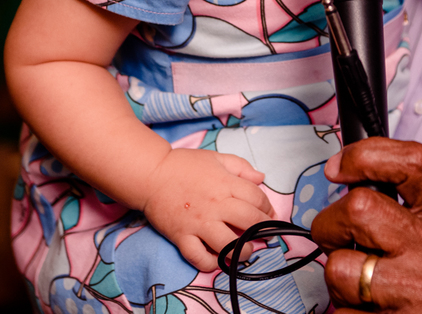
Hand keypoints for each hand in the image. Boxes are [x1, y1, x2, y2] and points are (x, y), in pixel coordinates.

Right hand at [141, 148, 274, 270]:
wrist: (151, 174)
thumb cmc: (184, 165)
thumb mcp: (216, 158)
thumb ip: (241, 166)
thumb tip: (261, 177)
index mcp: (226, 184)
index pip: (257, 198)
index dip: (268, 208)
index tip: (269, 215)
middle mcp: (215, 205)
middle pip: (249, 222)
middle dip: (263, 231)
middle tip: (265, 235)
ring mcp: (198, 223)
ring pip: (228, 245)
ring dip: (242, 252)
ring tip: (246, 252)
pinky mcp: (182, 237)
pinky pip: (198, 257)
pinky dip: (210, 263)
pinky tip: (218, 260)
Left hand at [311, 139, 421, 313]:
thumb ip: (403, 209)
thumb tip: (346, 180)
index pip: (411, 162)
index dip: (364, 155)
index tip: (338, 167)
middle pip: (358, 208)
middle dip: (330, 227)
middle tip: (341, 243)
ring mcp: (419, 290)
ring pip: (338, 269)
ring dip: (338, 283)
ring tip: (364, 290)